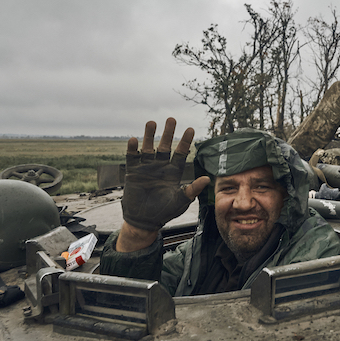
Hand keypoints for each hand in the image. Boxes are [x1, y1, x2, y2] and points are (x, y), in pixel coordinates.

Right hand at [117, 118, 209, 250]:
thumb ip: (192, 189)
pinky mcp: (133, 172)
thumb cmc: (165, 211)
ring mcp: (146, 168)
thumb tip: (207, 178)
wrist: (145, 221)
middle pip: (165, 145)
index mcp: (173, 171)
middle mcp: (160, 166)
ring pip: (148, 147)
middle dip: (168, 132)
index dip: (185, 141)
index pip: (181, 152)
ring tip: (152, 123)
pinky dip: (133, 149)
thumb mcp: (181, 200)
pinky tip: (134, 139)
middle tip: (172, 119)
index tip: (191, 129)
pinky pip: (132, 157)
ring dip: (149, 135)